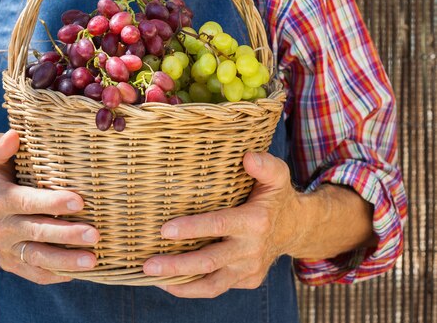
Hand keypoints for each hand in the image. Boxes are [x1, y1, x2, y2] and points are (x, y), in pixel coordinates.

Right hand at [0, 130, 99, 284]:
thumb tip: (13, 135)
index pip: (27, 202)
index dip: (52, 203)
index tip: (79, 201)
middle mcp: (1, 227)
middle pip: (36, 233)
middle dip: (66, 235)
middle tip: (94, 234)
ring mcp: (6, 248)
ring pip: (37, 258)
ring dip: (65, 260)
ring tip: (93, 260)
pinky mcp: (12, 263)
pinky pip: (35, 273)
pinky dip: (57, 274)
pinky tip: (80, 270)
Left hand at [143, 152, 301, 297]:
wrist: (297, 228)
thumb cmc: (277, 197)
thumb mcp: (277, 176)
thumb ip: (265, 165)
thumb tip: (247, 157)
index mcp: (255, 222)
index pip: (219, 226)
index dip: (191, 229)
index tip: (164, 230)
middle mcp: (251, 249)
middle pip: (209, 262)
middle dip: (177, 265)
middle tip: (148, 265)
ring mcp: (248, 269)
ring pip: (212, 284)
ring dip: (180, 284)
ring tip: (152, 277)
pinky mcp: (246, 281)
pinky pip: (216, 287)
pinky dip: (192, 287)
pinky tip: (169, 281)